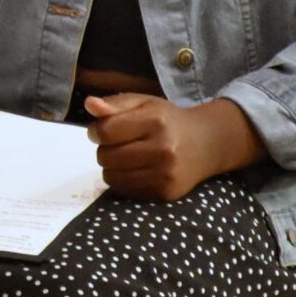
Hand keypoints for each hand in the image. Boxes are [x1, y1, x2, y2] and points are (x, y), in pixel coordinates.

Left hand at [82, 93, 263, 201]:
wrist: (206, 145)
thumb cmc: (168, 121)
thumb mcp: (144, 103)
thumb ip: (115, 104)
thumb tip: (89, 104)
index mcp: (156, 121)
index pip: (105, 132)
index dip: (96, 131)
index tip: (102, 130)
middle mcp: (163, 149)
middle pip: (105, 156)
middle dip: (106, 149)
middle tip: (121, 144)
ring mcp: (165, 174)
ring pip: (111, 177)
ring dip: (112, 167)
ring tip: (128, 157)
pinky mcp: (165, 193)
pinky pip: (124, 191)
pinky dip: (123, 181)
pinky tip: (137, 170)